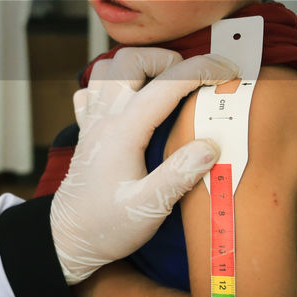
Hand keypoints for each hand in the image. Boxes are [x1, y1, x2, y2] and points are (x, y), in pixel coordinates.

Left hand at [50, 48, 238, 282]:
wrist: (67, 239)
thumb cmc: (107, 226)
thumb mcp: (149, 209)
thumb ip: (179, 176)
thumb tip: (211, 145)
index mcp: (123, 131)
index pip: (166, 84)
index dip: (201, 69)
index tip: (228, 70)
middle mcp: (104, 118)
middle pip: (129, 60)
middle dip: (166, 58)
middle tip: (193, 76)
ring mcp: (92, 121)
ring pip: (107, 68)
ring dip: (138, 66)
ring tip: (165, 82)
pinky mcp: (86, 130)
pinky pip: (92, 89)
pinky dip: (113, 84)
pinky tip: (131, 101)